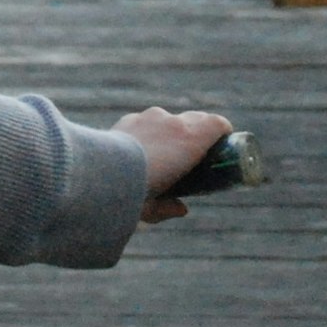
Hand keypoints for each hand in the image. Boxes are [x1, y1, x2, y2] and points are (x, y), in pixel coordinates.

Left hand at [116, 107, 232, 224]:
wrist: (103, 174)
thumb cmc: (135, 194)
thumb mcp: (154, 209)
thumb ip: (169, 207)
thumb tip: (181, 209)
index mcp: (191, 139)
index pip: (217, 123)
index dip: (222, 132)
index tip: (223, 143)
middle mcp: (173, 122)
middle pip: (196, 118)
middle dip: (199, 131)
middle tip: (196, 150)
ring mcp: (150, 117)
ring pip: (169, 119)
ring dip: (171, 131)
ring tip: (162, 151)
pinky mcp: (130, 119)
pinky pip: (147, 122)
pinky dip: (148, 132)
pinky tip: (138, 149)